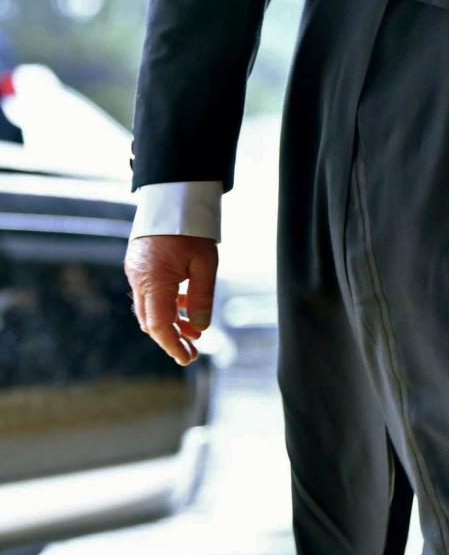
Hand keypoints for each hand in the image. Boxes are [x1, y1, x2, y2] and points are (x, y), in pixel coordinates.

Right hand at [124, 234, 218, 365]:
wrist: (173, 196)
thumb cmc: (191, 228)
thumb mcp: (205, 264)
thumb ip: (202, 298)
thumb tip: (200, 329)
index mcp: (153, 281)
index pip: (159, 326)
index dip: (173, 346)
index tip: (187, 359)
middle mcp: (139, 279)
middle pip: (152, 321)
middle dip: (171, 338)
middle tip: (193, 350)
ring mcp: (136, 272)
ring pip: (150, 309)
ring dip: (170, 322)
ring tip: (194, 330)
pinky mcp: (139, 265)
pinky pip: (149, 294)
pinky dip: (165, 305)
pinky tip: (185, 306)